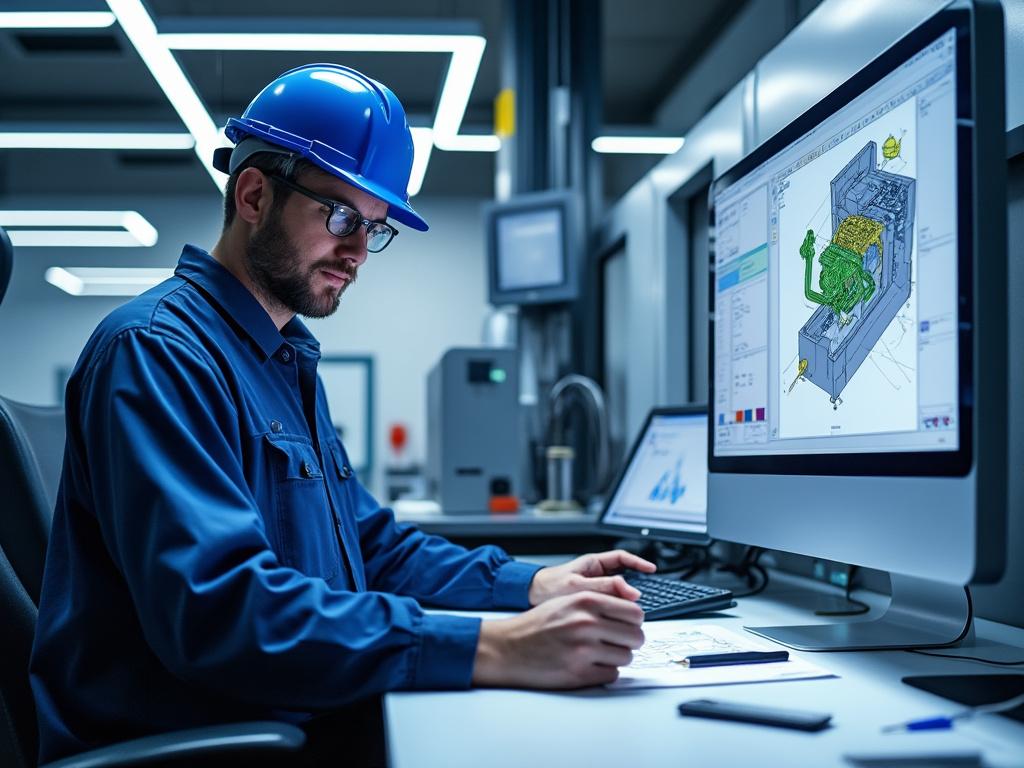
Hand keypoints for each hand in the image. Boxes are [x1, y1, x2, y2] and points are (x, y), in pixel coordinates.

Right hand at [472, 591, 644, 688]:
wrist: (508, 648)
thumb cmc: (537, 624)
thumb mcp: (567, 601)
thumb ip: (598, 604)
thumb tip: (631, 615)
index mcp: (586, 601)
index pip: (635, 613)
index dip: (634, 622)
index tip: (628, 626)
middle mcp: (587, 623)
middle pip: (636, 636)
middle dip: (629, 641)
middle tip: (617, 643)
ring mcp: (584, 650)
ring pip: (626, 657)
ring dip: (617, 658)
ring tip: (599, 654)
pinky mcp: (579, 673)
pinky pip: (612, 675)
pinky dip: (604, 672)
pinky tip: (589, 665)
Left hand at [527, 549, 656, 605]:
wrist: (530, 598)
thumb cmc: (548, 587)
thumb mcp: (578, 586)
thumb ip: (604, 587)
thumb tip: (631, 592)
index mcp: (593, 563)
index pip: (622, 559)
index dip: (639, 563)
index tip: (652, 570)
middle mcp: (595, 574)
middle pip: (623, 579)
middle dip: (633, 589)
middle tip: (641, 602)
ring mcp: (593, 589)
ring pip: (616, 594)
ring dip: (623, 603)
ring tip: (630, 614)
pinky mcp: (589, 603)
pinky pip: (607, 604)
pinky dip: (614, 611)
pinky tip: (616, 620)